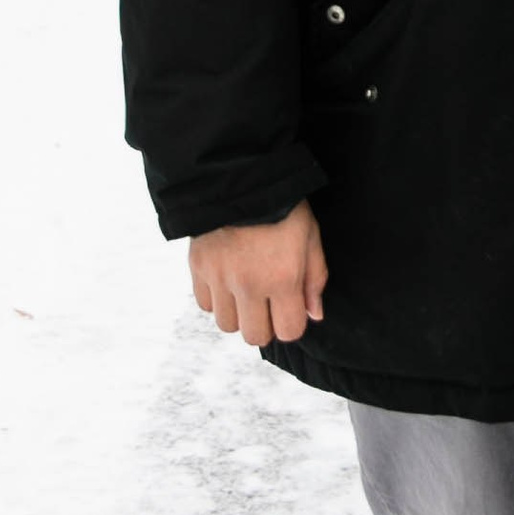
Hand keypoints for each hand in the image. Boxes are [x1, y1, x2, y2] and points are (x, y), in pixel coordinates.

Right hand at [190, 201, 327, 348]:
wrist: (240, 178)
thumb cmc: (283, 206)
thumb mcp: (311, 237)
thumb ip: (315, 279)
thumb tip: (314, 315)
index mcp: (282, 278)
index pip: (288, 331)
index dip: (291, 324)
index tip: (290, 308)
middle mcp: (249, 284)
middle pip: (255, 336)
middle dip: (265, 324)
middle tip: (267, 303)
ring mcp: (220, 278)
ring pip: (227, 325)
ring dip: (238, 314)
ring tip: (245, 291)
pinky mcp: (198, 268)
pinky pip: (205, 305)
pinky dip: (216, 299)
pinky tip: (226, 280)